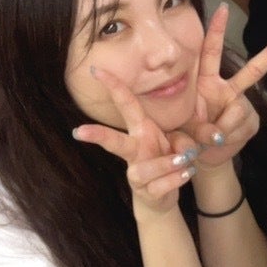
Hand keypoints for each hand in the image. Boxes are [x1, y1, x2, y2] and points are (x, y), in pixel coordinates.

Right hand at [72, 68, 199, 216]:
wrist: (161, 196)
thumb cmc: (167, 159)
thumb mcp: (180, 143)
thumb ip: (184, 141)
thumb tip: (184, 151)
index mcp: (140, 130)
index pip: (126, 104)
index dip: (113, 86)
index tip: (96, 70)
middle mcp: (134, 150)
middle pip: (114, 142)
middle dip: (98, 136)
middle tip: (79, 131)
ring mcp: (136, 173)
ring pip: (145, 169)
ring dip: (166, 164)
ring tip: (184, 159)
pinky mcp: (146, 192)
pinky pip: (161, 186)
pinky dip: (177, 179)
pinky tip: (186, 173)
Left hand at [186, 3, 266, 169]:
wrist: (201, 156)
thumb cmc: (186, 132)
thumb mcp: (181, 126)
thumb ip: (195, 128)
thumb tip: (216, 134)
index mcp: (206, 81)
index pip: (211, 52)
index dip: (217, 30)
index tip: (223, 7)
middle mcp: (227, 89)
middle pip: (253, 70)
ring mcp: (241, 105)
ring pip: (237, 111)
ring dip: (221, 128)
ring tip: (209, 137)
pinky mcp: (251, 122)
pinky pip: (241, 127)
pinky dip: (227, 138)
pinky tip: (221, 141)